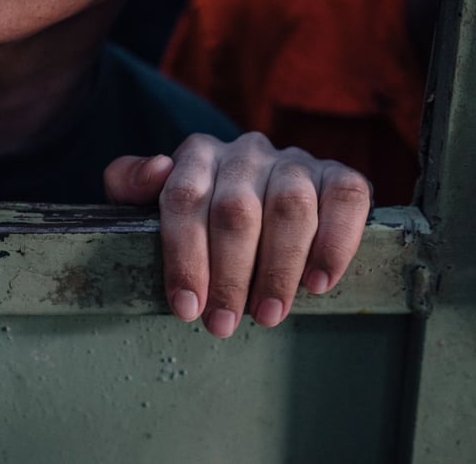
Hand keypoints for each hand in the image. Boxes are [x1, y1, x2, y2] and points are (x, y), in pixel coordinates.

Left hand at [104, 132, 371, 337]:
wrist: (262, 198)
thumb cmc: (199, 215)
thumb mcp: (150, 201)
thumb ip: (129, 183)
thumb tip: (155, 171)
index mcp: (198, 155)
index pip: (185, 197)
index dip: (184, 255)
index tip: (186, 307)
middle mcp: (246, 152)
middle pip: (236, 209)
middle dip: (229, 275)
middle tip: (223, 323)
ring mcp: (295, 162)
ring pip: (290, 206)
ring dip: (279, 268)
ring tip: (268, 315)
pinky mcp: (338, 176)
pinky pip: (345, 198)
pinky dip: (334, 242)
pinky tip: (318, 282)